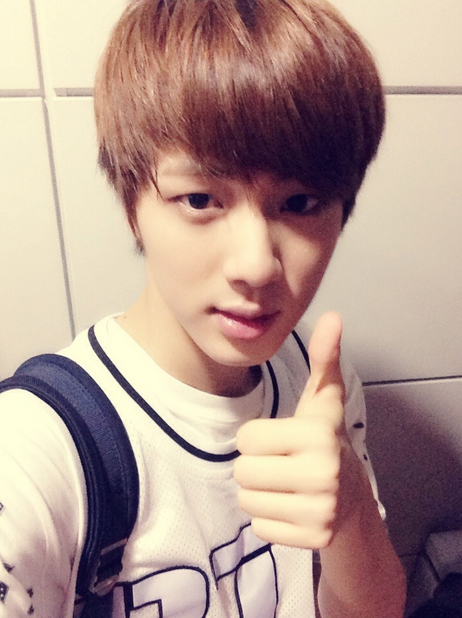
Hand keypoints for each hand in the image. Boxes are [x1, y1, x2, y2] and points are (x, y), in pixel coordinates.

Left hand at [234, 311, 365, 548]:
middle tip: (281, 464)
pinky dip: (269, 518)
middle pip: (242, 471)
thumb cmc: (325, 441)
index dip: (258, 438)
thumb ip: (323, 358)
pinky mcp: (313, 538)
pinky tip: (291, 506)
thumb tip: (332, 316)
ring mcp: (319, 510)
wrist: (350, 496)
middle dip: (255, 466)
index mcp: (317, 433)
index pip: (245, 438)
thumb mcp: (322, 399)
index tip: (281, 439)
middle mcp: (321, 473)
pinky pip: (259, 527)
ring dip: (259, 492)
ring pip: (246, 501)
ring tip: (285, 484)